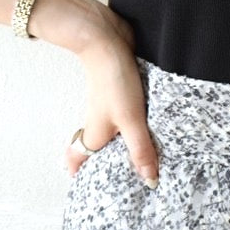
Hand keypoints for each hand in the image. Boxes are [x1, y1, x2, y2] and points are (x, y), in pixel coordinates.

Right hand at [65, 8, 159, 184]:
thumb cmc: (113, 81)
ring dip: (122, 144)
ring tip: (141, 157)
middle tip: (119, 178)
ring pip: (111, 132)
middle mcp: (98, 123)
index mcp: (94, 135)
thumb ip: (141, 150)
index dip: (79, 175)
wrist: (106, 39)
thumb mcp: (131, 120)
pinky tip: (151, 125)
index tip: (85, 190)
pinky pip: (125, 114)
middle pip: (94, 148)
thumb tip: (150, 180)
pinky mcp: (121, 93)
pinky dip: (134, 123)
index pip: (78, 160)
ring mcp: (109, 108)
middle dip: (102, 164)